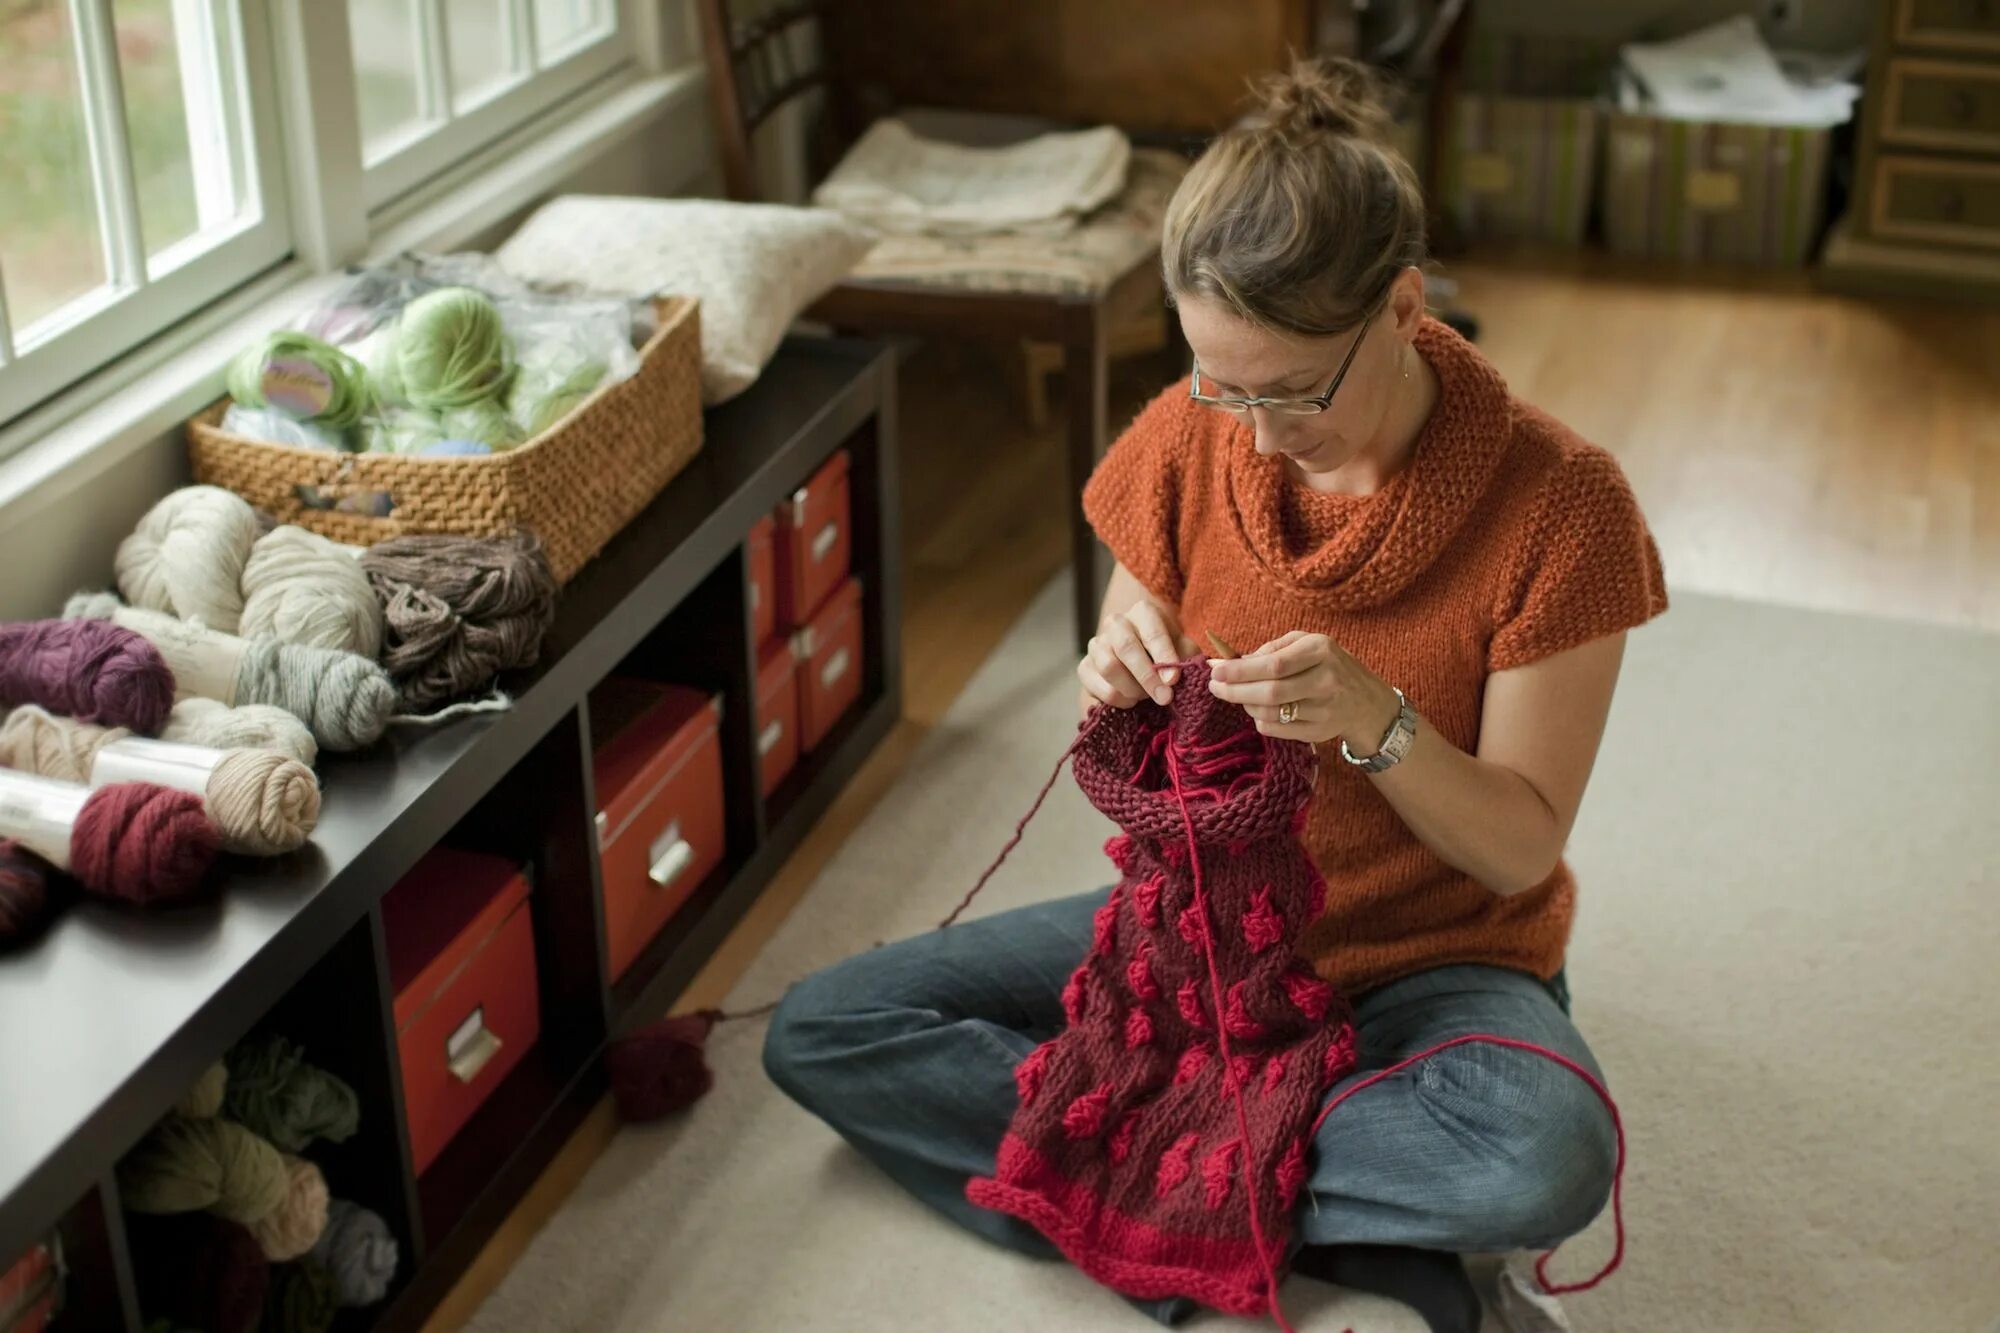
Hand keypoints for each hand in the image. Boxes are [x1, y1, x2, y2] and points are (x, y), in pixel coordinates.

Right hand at [1078, 600, 1196, 709]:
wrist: (1144, 658)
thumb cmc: (1167, 652)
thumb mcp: (1183, 649)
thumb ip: (1187, 658)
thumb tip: (1182, 673)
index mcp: (1143, 612)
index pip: (1152, 632)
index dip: (1163, 657)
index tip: (1173, 680)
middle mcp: (1116, 623)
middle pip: (1126, 647)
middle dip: (1147, 677)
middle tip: (1164, 698)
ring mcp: (1097, 643)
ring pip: (1109, 667)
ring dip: (1131, 688)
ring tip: (1147, 697)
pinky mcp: (1085, 666)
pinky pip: (1096, 686)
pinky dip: (1116, 699)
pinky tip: (1131, 700)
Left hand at [1206, 631, 1400, 747]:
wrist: (1365, 700)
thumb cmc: (1327, 665)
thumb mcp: (1306, 643)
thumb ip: (1270, 649)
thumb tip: (1229, 660)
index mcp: (1321, 651)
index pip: (1274, 665)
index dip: (1241, 670)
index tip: (1216, 671)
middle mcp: (1326, 680)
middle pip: (1270, 692)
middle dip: (1235, 691)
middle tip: (1215, 687)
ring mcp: (1325, 710)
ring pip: (1270, 713)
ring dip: (1245, 705)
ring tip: (1238, 696)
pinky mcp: (1320, 732)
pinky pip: (1276, 730)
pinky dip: (1259, 720)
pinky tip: (1257, 709)